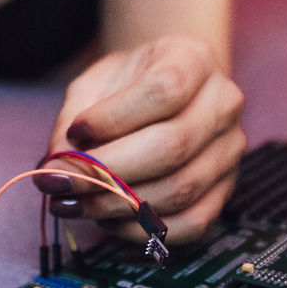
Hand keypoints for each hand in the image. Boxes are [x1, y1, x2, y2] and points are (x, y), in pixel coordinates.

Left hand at [42, 35, 244, 245]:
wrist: (164, 89)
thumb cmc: (127, 83)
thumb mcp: (96, 81)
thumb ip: (74, 116)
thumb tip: (58, 167)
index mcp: (193, 59)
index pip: (163, 90)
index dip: (114, 118)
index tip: (75, 132)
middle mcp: (222, 103)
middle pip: (172, 147)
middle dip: (107, 172)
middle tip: (61, 182)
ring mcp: (229, 150)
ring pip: (180, 189)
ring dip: (117, 205)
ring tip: (74, 202)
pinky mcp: (226, 189)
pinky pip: (190, 223)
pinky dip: (142, 228)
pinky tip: (107, 218)